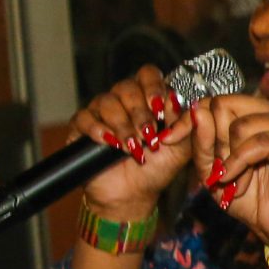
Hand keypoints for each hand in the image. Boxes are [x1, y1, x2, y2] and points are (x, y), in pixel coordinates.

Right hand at [70, 65, 195, 215]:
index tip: (159, 107)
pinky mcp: (82, 128)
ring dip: (123, 125)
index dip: (153, 86)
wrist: (135, 193)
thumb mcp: (183, 145)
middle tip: (149, 135)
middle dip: (140, 112)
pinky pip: (84, 117)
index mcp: (149, 99)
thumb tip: (180, 101)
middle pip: (126, 87)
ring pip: (106, 101)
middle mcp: (124, 101)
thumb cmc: (159, 167)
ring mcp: (101, 113)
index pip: (148, 75)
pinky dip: (98, 130)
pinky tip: (109, 143)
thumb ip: (186, 123)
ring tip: (133, 147)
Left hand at [191, 95, 268, 255]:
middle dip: (214, 142)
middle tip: (222, 171)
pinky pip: (257, 143)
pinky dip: (239, 165)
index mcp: (259, 111)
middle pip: (224, 105)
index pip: (215, 99)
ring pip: (240, 125)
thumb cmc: (250, 197)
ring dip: (229, 159)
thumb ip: (202, 140)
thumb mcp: (212, 168)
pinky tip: (238, 183)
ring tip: (236, 182)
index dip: (190, 119)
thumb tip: (196, 110)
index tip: (167, 140)